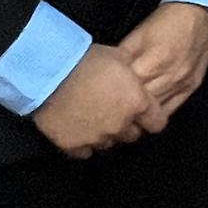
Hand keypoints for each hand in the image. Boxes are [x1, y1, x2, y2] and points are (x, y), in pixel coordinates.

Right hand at [31, 45, 166, 157]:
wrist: (50, 72)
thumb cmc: (88, 59)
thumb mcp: (120, 56)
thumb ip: (133, 72)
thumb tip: (136, 74)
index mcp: (137, 103)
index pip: (157, 123)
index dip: (152, 117)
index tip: (144, 112)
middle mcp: (120, 125)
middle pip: (132, 135)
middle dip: (128, 124)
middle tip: (115, 111)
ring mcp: (96, 138)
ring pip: (109, 143)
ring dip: (105, 133)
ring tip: (94, 118)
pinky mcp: (72, 145)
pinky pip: (84, 151)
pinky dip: (83, 143)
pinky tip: (78, 129)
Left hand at [117, 1, 207, 116]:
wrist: (201, 12)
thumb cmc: (169, 19)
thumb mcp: (139, 33)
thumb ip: (123, 55)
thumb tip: (106, 71)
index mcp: (152, 62)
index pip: (126, 90)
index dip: (112, 96)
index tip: (102, 100)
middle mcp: (169, 76)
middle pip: (140, 104)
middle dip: (124, 108)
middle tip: (110, 112)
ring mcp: (181, 84)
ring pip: (155, 112)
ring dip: (140, 115)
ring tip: (126, 116)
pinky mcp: (191, 86)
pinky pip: (172, 109)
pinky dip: (157, 114)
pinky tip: (147, 115)